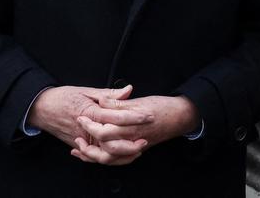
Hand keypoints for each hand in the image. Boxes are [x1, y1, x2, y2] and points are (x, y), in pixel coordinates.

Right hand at [28, 85, 150, 163]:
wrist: (41, 108)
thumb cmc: (62, 97)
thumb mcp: (85, 91)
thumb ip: (108, 94)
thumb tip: (128, 90)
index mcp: (90, 112)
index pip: (117, 117)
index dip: (135, 117)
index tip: (148, 115)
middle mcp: (86, 129)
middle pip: (113, 142)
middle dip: (132, 142)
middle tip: (146, 137)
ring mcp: (82, 140)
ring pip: (105, 155)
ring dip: (123, 154)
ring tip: (136, 149)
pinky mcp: (79, 146)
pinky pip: (96, 157)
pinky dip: (109, 158)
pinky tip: (121, 155)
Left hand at [72, 94, 199, 165]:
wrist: (180, 117)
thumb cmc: (161, 107)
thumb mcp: (138, 101)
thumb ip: (118, 103)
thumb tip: (101, 101)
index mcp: (130, 125)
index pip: (104, 129)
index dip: (90, 124)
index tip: (80, 117)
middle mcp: (131, 139)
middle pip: (104, 147)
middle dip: (88, 143)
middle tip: (79, 132)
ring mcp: (134, 146)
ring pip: (110, 158)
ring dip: (93, 155)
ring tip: (80, 147)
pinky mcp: (136, 150)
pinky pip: (118, 160)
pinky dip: (104, 159)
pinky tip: (94, 155)